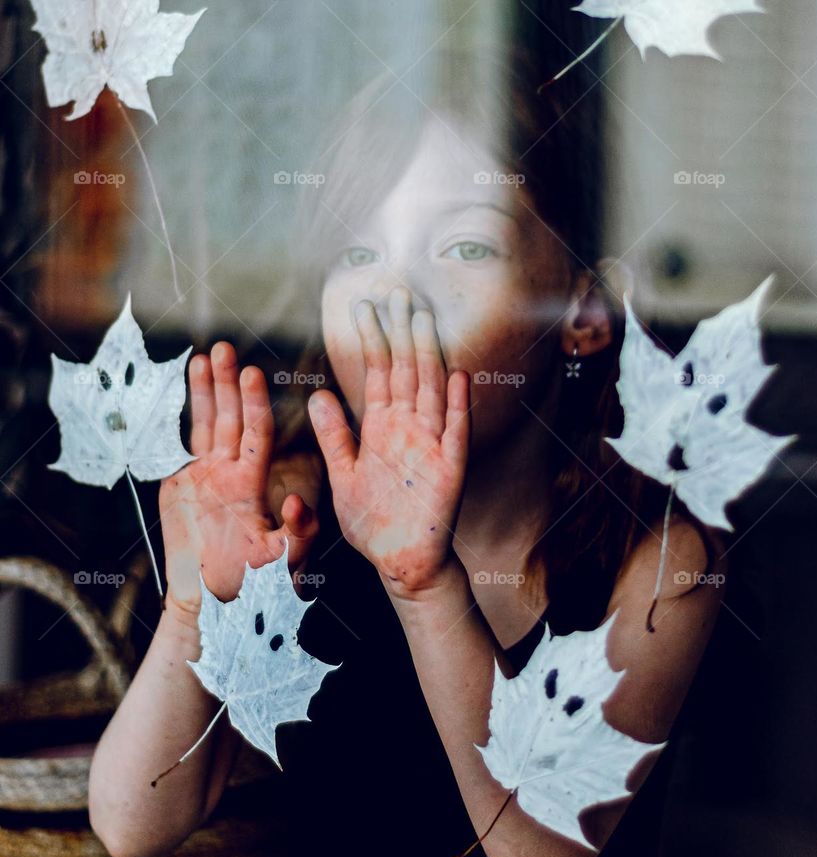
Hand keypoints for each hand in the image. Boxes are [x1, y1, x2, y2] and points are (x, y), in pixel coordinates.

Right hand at [160, 342, 319, 604]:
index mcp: (251, 484)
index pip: (255, 434)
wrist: (209, 605)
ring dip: (203, 391)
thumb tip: (296, 503)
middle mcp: (229, 473)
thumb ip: (296, 535)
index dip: (253, 404)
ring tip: (202, 356)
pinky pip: (177, 444)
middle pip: (228, 418)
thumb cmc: (250, 587)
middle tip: (225, 348)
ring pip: (203, 424)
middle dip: (227, 384)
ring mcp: (202, 477)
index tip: (252, 373)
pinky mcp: (178, 485)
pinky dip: (177, 417)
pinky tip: (176, 390)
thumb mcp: (282, 563)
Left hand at [307, 287, 469, 597]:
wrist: (399, 564)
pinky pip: (455, 432)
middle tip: (398, 293)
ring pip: (430, 390)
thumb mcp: (343, 475)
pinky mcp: (449, 468)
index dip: (371, 340)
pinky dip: (456, 405)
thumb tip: (318, 394)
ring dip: (428, 355)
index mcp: (380, 428)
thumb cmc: (372, 523)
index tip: (364, 306)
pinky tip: (458, 376)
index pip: (375, 373)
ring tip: (424, 320)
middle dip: (401, 332)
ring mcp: (430, 445)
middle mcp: (407, 428)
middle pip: (405, 371)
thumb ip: (334, 435)